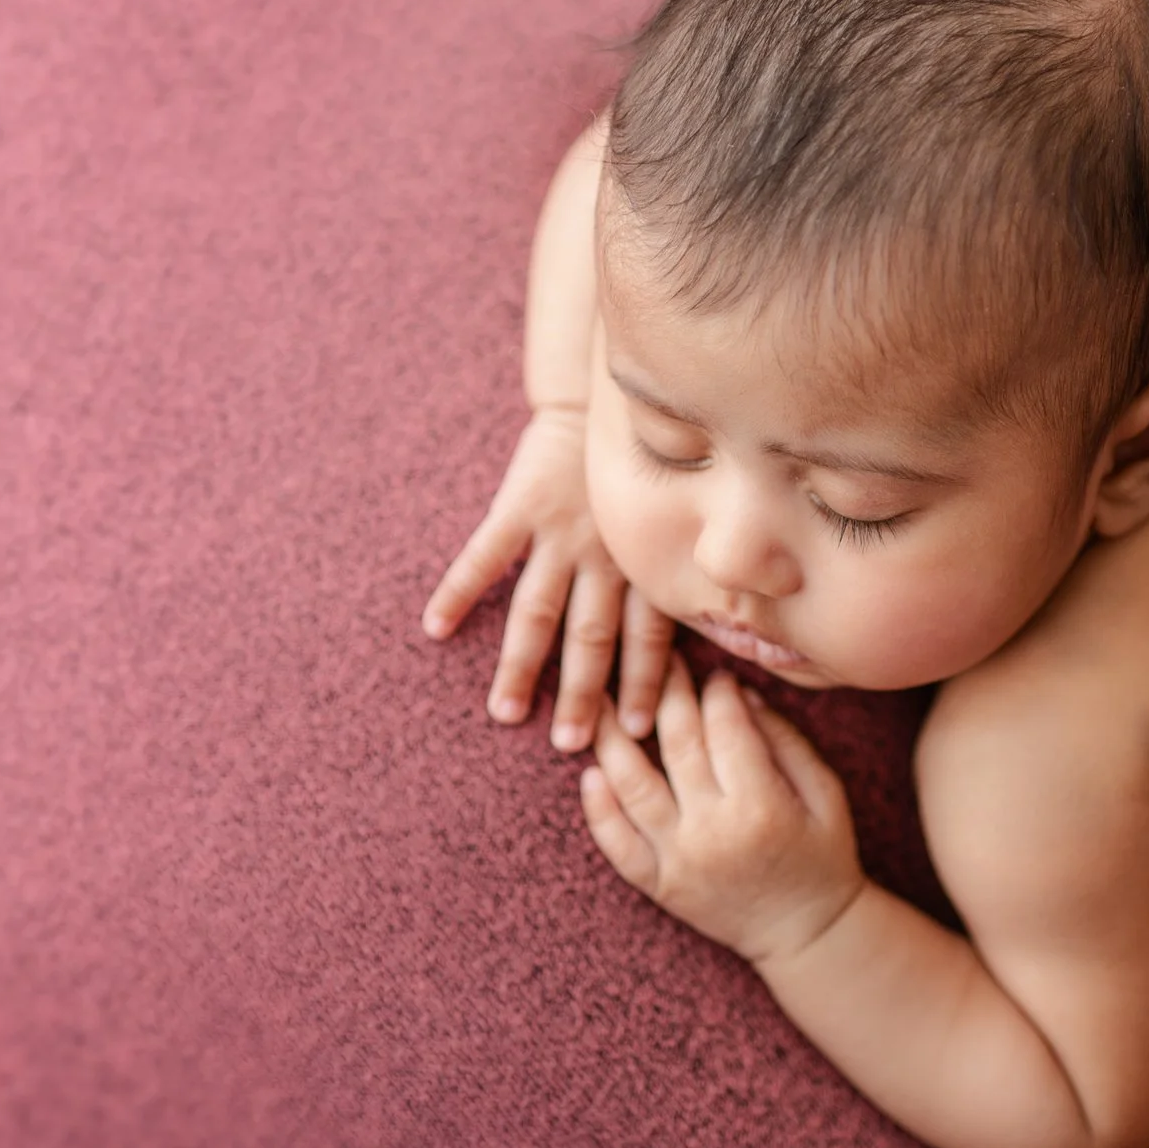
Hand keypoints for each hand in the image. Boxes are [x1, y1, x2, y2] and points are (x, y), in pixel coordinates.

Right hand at [425, 404, 676, 748]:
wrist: (594, 404)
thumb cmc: (636, 478)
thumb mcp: (664, 525)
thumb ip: (666, 578)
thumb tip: (712, 639)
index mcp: (640, 565)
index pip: (648, 635)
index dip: (647, 681)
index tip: (641, 731)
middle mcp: (604, 555)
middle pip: (592, 635)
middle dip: (584, 692)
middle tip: (571, 743)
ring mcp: (560, 532)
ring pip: (538, 609)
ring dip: (522, 664)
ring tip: (504, 712)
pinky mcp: (519, 507)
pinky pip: (485, 554)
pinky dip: (459, 590)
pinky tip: (436, 627)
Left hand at [581, 660, 865, 966]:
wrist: (806, 935)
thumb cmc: (823, 857)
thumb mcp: (827, 794)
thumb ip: (786, 741)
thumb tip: (740, 693)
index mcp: (761, 804)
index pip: (726, 727)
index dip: (717, 690)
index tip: (713, 671)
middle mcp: (713, 830)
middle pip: (676, 744)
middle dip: (666, 692)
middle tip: (659, 660)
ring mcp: (679, 859)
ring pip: (632, 786)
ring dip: (612, 737)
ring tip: (603, 699)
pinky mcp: (658, 885)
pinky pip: (616, 844)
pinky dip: (597, 809)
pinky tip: (589, 774)